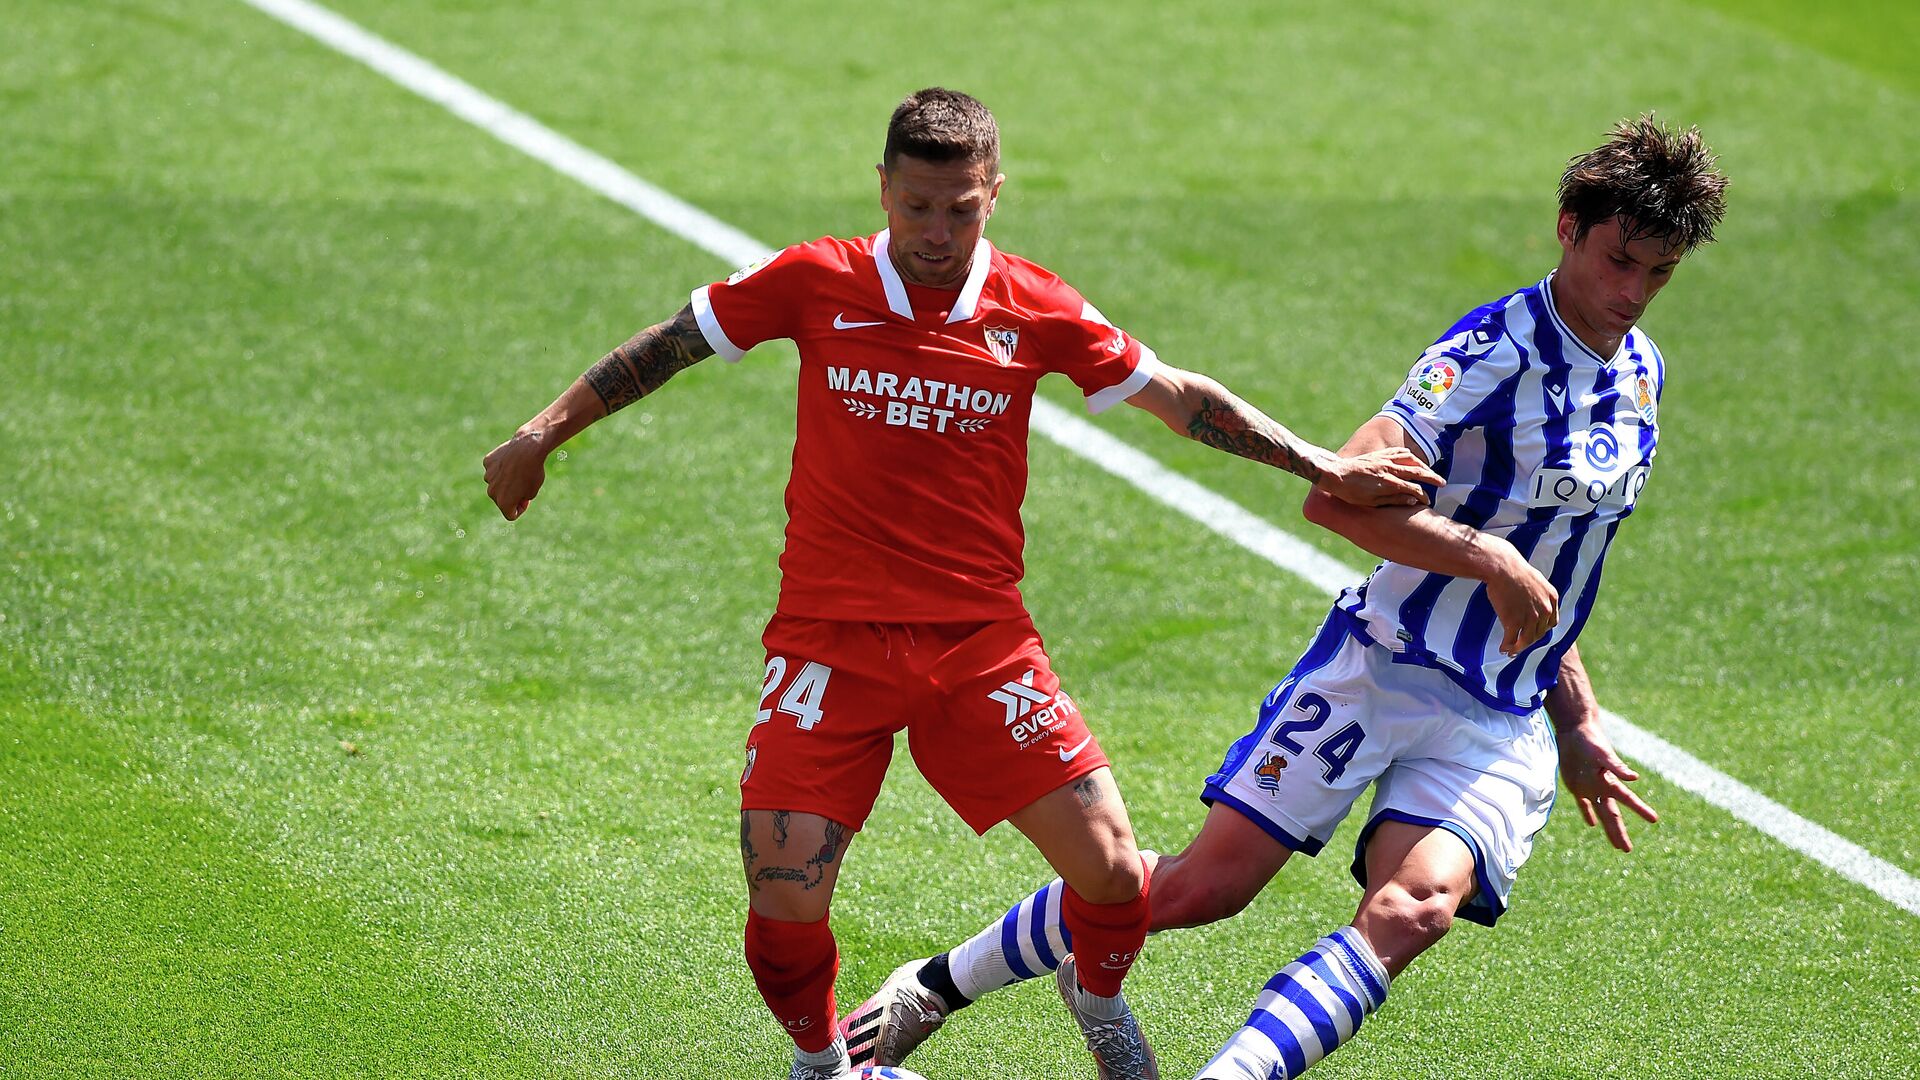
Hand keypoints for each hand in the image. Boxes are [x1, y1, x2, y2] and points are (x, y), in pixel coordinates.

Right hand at [483, 428, 549, 519]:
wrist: (528, 448)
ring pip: (496, 483)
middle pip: (501, 499)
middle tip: (524, 483)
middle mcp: (492, 492)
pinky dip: (501, 466)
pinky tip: (511, 460)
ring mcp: (488, 476)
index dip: (521, 508)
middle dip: (511, 494)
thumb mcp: (532, 491)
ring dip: (505, 480)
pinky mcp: (487, 463)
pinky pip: (494, 468)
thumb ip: (520, 499)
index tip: (527, 499)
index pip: (510, 514)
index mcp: (504, 503)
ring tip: (518, 470)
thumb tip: (511, 496)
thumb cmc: (533, 472)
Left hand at [1315, 448, 1444, 506]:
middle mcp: (1389, 469)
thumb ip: (1394, 500)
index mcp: (1388, 483)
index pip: (1414, 489)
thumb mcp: (1371, 502)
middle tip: (1442, 483)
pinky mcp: (1378, 455)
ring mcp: (1384, 460)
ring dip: (1423, 465)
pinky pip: (1399, 452)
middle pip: (1417, 471)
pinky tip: (1412, 459)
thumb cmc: (1350, 492)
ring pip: (1410, 459)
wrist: (1334, 474)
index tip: (1428, 501)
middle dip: (1432, 477)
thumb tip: (1413, 501)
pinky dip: (1410, 456)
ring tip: (1430, 472)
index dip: (1423, 496)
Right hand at [1484, 545, 1558, 654]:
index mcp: (1552, 598)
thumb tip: (1530, 598)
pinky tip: (1503, 648)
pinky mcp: (1514, 621)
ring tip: (1511, 650)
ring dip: (1519, 647)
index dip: (1542, 629)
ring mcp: (1530, 617)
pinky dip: (1507, 646)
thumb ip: (1538, 593)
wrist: (1503, 568)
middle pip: (1539, 633)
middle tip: (1520, 644)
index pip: (1551, 622)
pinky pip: (1512, 639)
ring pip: (1527, 640)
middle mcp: (1545, 609)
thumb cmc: (1514, 569)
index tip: (1533, 632)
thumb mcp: (1535, 579)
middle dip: (1529, 640)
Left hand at [1557, 721, 1657, 851]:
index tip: (1655, 819)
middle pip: (1612, 815)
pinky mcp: (1576, 786)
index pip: (1628, 800)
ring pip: (1600, 813)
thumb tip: (1634, 778)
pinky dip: (1587, 814)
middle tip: (1627, 850)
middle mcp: (1602, 787)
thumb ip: (1616, 766)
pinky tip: (1592, 824)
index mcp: (1610, 781)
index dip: (1641, 809)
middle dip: (1619, 833)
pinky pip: (1583, 804)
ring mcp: (1589, 788)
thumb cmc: (1590, 739)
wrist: (1576, 730)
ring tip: (1616, 845)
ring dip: (1608, 829)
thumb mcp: (1602, 753)